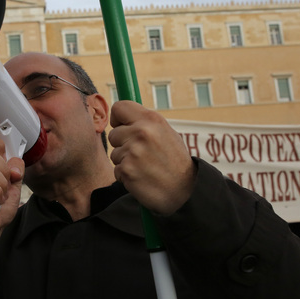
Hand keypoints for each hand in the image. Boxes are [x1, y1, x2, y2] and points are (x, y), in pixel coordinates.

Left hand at [108, 101, 194, 215]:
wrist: (185, 191)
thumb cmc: (175, 162)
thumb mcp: (166, 134)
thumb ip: (145, 124)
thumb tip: (122, 119)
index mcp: (152, 119)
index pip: (119, 107)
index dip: (118, 118)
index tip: (123, 127)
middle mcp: (141, 132)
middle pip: (114, 134)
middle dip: (123, 145)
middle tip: (142, 154)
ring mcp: (133, 151)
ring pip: (114, 153)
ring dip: (125, 161)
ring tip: (145, 167)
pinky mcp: (127, 170)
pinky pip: (117, 170)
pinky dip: (126, 175)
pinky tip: (142, 177)